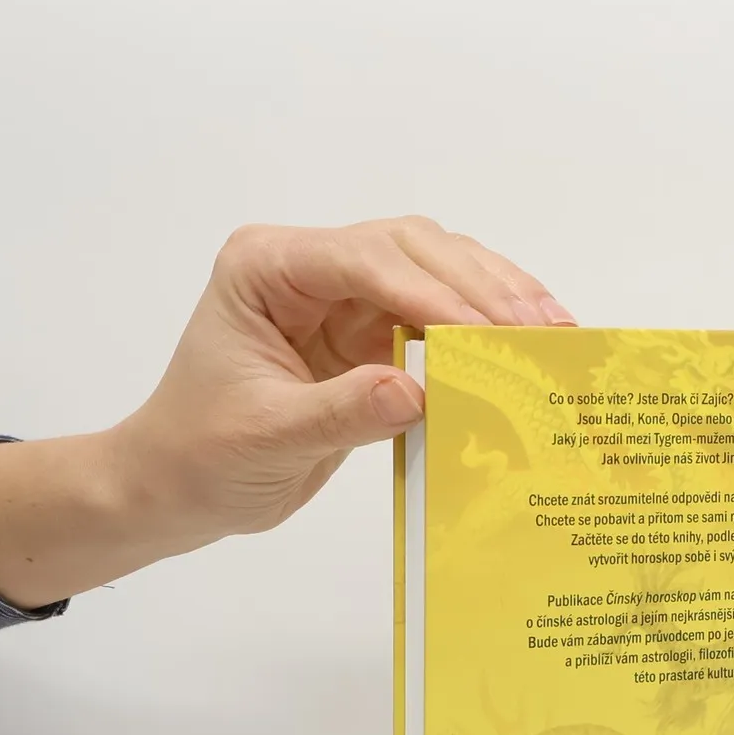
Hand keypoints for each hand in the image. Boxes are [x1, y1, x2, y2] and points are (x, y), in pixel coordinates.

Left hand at [0, 218, 572, 607]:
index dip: (430, 292)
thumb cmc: (200, 458)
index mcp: (266, 267)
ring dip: (496, 298)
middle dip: (480, 287)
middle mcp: (309, 265)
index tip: (486, 331)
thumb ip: (341, 412)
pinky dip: (486, 327)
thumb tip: (416, 393)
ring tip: (554, 333)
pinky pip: (441, 313)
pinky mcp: (372, 327)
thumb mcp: (266, 439)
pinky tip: (530, 346)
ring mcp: (345, 292)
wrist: (178, 486)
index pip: (362, 260)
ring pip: (438, 268)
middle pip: (413, 248)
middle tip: (539, 330)